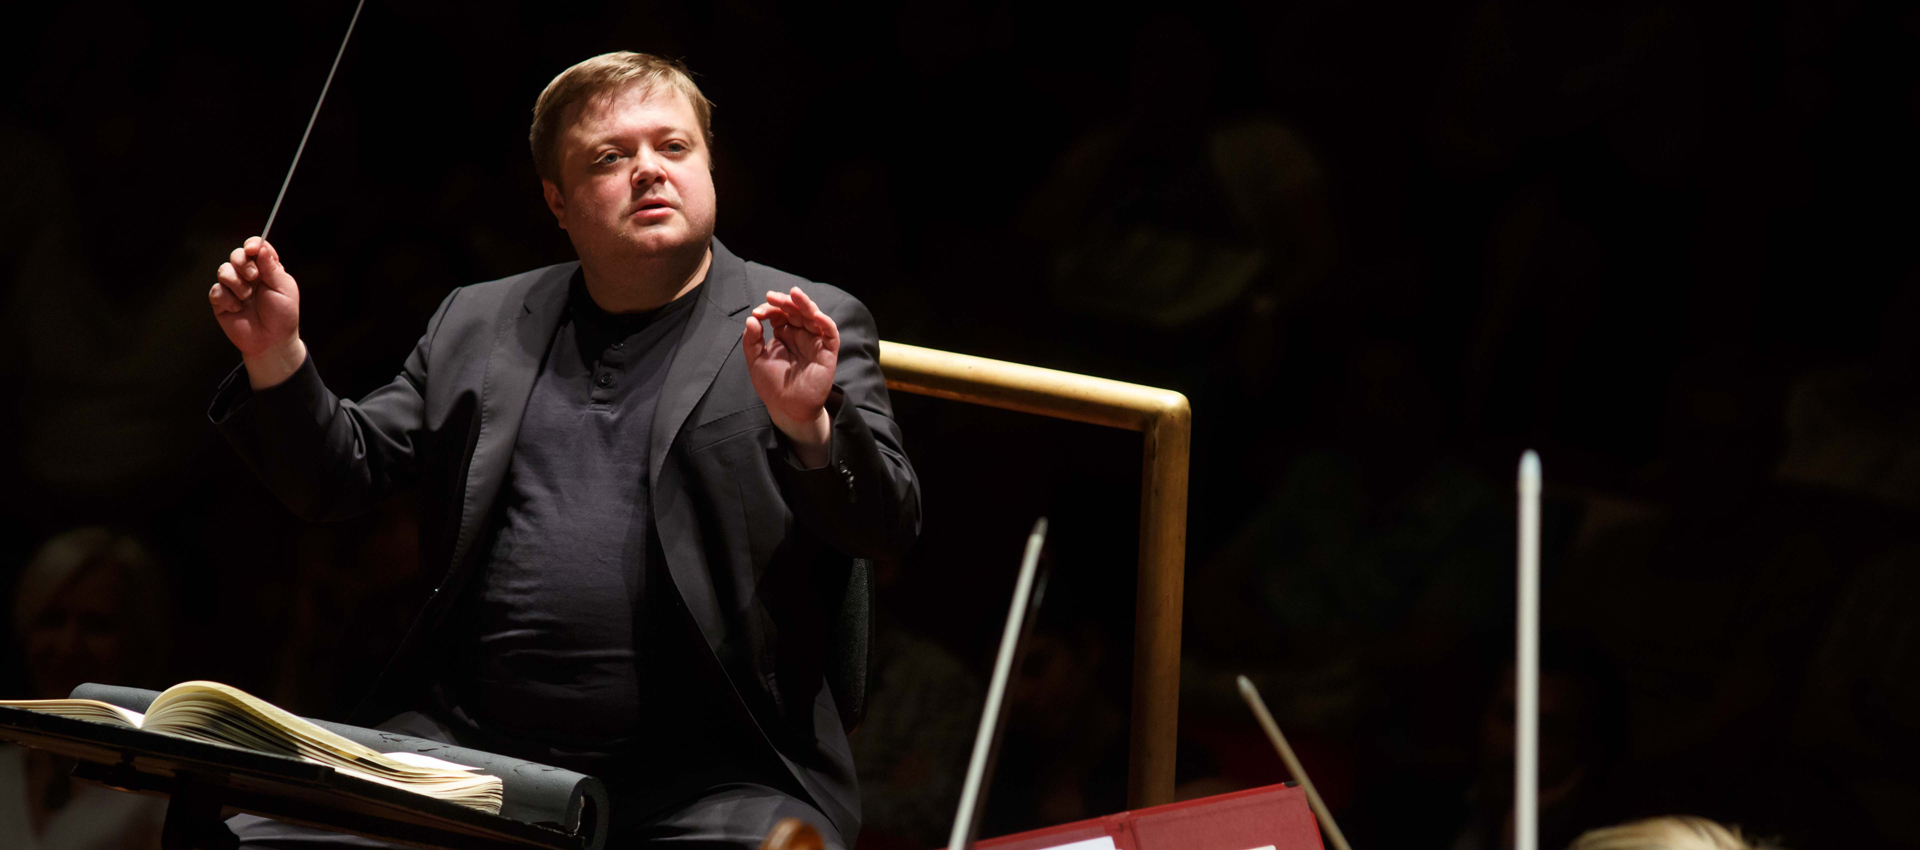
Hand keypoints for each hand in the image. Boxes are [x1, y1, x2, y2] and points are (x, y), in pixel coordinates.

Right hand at [211, 237, 305, 387]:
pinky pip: (216, 290)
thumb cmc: (282, 315)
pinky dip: (227, 298)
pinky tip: (238, 308)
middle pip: (236, 255)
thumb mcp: (284, 289)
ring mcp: (233, 287)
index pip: (256, 247)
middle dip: (242, 262)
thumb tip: (261, 247)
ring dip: (236, 282)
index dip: (253, 244)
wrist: (272, 342)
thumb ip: (271, 268)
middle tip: (253, 277)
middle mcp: (248, 275)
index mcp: (266, 269)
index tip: (253, 249)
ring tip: (247, 297)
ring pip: (223, 270)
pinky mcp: (221, 301)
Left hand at [742, 287, 837, 466]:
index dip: (770, 308)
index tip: (757, 313)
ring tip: (794, 294)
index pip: (780, 313)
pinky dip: (825, 322)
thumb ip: (751, 340)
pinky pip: (830, 333)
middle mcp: (800, 335)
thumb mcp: (755, 360)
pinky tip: (815, 315)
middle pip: (797, 310)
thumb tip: (751, 319)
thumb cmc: (772, 385)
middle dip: (786, 301)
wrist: (786, 407)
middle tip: (772, 297)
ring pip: (814, 316)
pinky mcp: (828, 352)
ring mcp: (815, 342)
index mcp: (784, 334)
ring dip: (805, 304)